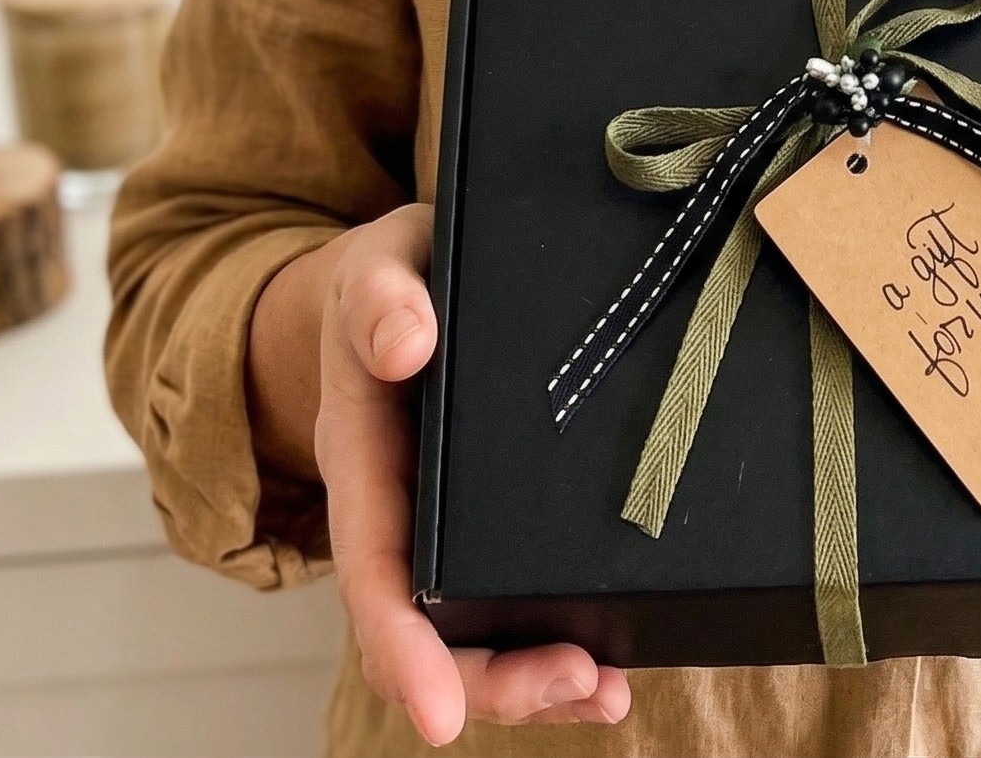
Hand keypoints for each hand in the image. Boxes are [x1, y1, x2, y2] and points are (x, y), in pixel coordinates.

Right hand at [256, 205, 631, 742]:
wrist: (403, 283)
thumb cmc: (389, 279)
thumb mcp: (378, 268)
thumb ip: (379, 299)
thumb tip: (406, 342)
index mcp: (362, 465)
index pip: (374, 577)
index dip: (403, 651)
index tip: (438, 717)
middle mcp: (403, 516)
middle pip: (432, 633)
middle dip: (496, 682)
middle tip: (581, 684)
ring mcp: (451, 528)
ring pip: (480, 634)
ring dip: (539, 679)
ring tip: (611, 694)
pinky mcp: (499, 522)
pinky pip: (522, 598)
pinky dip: (566, 640)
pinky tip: (618, 664)